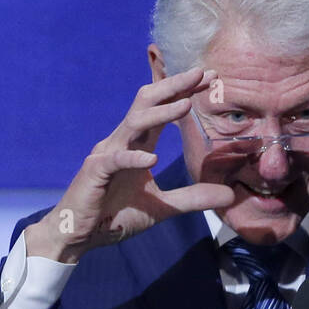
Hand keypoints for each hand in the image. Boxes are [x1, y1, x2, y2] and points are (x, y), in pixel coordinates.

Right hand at [26, 68, 235, 262]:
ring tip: (185, 105)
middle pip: (147, 102)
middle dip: (173, 86)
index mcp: (136, 145)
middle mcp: (121, 142)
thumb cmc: (115, 215)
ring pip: (133, 123)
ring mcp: (106, 154)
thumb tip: (230, 196)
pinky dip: (133, 158)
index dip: (183, 91)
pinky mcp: (94, 172)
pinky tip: (152, 159)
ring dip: (160, 113)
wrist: (78, 235)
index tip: (211, 78)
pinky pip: (115, 160)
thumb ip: (193, 198)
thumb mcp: (162, 207)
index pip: (162, 109)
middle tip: (201, 73)